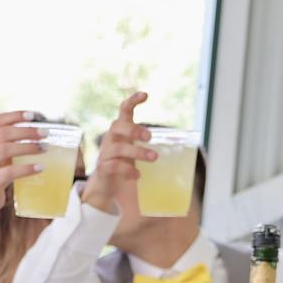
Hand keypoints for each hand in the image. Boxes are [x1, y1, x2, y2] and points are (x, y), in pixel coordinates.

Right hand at [0, 111, 45, 223]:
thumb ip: (11, 147)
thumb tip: (41, 140)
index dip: (16, 115)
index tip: (33, 115)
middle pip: (4, 133)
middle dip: (27, 131)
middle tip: (45, 133)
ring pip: (5, 149)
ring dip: (27, 147)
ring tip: (44, 148)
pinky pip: (9, 172)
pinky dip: (26, 169)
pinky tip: (39, 168)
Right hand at [81, 91, 155, 212]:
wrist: (107, 188)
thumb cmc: (124, 165)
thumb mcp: (135, 151)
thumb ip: (147, 145)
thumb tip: (181, 145)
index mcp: (120, 132)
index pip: (124, 111)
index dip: (132, 101)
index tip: (145, 95)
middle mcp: (110, 139)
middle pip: (117, 126)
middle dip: (133, 130)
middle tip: (150, 137)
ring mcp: (104, 154)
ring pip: (118, 148)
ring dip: (137, 152)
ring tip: (154, 158)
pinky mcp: (102, 169)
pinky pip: (113, 166)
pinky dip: (127, 170)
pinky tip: (138, 175)